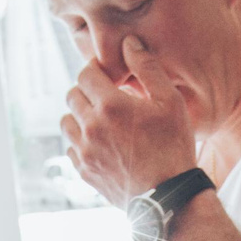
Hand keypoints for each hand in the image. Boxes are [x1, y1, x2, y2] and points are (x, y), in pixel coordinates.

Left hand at [63, 38, 198, 205]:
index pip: (85, 73)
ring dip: (80, 116)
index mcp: (110, 105)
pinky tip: (101, 143)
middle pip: (72, 95)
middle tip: (108, 99)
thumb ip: (147, 68)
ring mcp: (85, 151)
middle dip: (88, 92)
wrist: (169, 198)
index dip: (97, 71)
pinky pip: (71, 148)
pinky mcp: (85, 172)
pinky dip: (80, 142)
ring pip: (66, 121)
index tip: (110, 78)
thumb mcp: (170, 102)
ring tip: (102, 121)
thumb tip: (128, 42)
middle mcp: (91, 126)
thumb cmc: (173, 147)